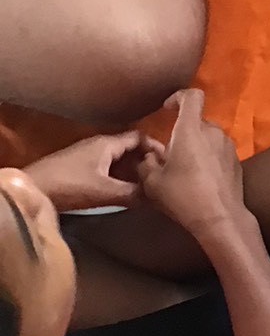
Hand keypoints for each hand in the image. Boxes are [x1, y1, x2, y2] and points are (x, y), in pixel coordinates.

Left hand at [28, 132, 164, 211]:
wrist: (33, 190)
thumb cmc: (69, 185)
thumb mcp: (104, 191)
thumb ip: (131, 193)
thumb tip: (158, 197)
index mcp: (108, 143)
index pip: (140, 138)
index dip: (156, 148)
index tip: (170, 163)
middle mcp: (100, 145)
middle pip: (130, 149)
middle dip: (145, 163)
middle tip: (161, 178)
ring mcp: (88, 157)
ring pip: (118, 161)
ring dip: (131, 172)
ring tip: (146, 187)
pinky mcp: (79, 169)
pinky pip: (107, 169)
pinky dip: (118, 178)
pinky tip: (123, 192)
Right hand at [138, 90, 243, 237]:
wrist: (219, 217)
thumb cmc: (183, 196)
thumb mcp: (153, 183)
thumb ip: (146, 164)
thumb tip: (149, 156)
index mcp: (191, 129)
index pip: (192, 96)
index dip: (179, 97)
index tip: (167, 108)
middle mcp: (212, 131)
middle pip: (196, 122)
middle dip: (183, 134)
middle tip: (170, 156)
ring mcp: (228, 144)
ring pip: (208, 137)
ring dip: (196, 147)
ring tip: (185, 171)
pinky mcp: (237, 159)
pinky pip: (218, 151)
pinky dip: (208, 158)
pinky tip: (201, 179)